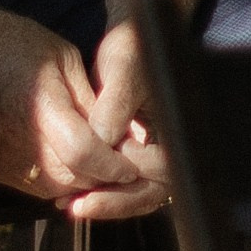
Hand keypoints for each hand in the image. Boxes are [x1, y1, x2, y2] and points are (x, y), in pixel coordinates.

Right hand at [0, 6, 167, 221]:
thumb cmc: (9, 43)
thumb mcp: (63, 58)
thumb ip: (92, 102)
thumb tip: (122, 136)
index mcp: (41, 108)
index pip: (85, 155)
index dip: (113, 165)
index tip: (131, 163)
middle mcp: (19, 142)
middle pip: (73, 179)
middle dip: (104, 176)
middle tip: (122, 163)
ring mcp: (2, 158)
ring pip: (56, 189)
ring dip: (82, 181)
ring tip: (98, 161)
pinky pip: (34, 186)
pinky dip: (58, 180)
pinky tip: (68, 161)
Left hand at [86, 11, 169, 189]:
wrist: (131, 44)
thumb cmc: (135, 49)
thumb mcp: (124, 68)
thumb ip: (115, 105)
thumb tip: (103, 142)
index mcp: (180, 126)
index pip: (163, 168)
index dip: (132, 172)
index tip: (103, 165)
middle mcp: (174, 148)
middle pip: (150, 191)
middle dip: (114, 201)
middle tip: (79, 206)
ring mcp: (154, 156)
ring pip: (135, 193)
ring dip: (104, 201)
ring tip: (70, 205)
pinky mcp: (135, 157)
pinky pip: (122, 185)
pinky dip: (99, 191)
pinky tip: (72, 195)